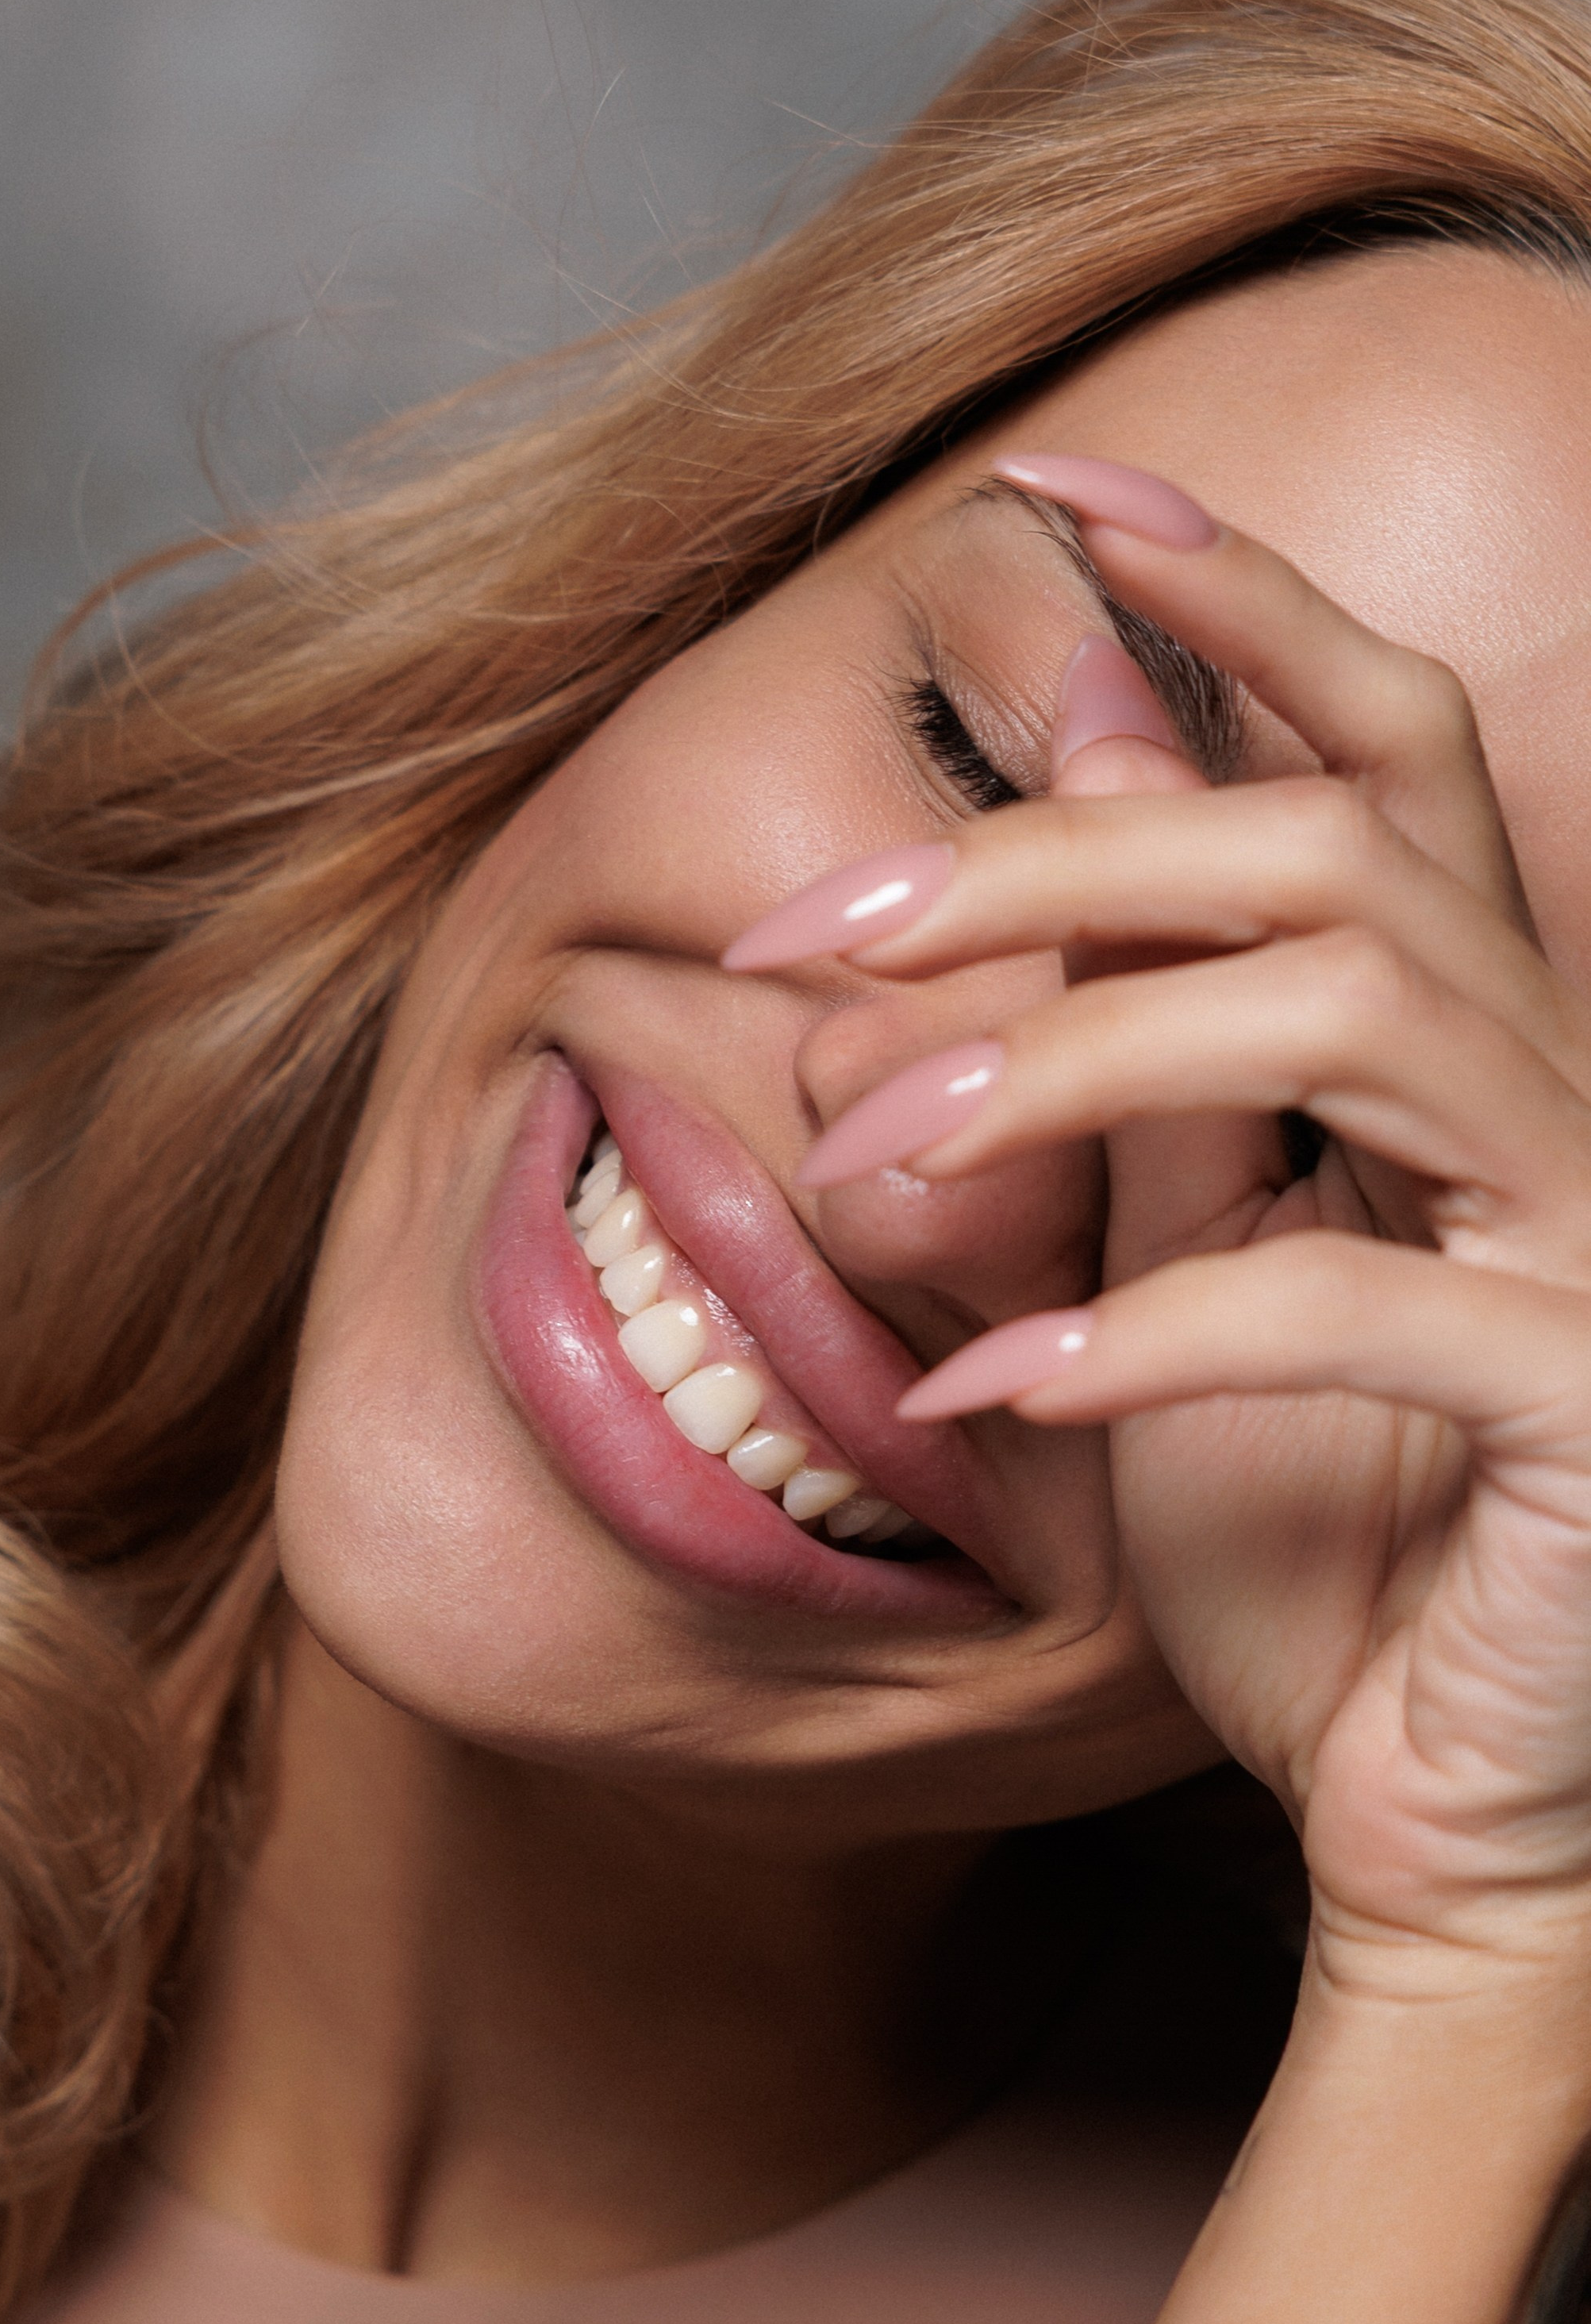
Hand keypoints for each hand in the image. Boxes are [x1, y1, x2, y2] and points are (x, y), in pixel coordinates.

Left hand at [746, 474, 1590, 1987]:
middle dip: (1057, 844)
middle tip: (809, 933)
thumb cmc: (1319, 1560)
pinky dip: (1139, 1328)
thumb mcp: (1193, 1287)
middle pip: (1340, 837)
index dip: (1240, 593)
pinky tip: (980, 1395)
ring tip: (872, 1148)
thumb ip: (1149, 1098)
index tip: (1049, 497)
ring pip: (1359, 998)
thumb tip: (1009, 900)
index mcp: (1475, 1048)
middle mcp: (1571, 1097)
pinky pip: (1358, 1297)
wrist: (1443, 1826)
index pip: (1386, 745)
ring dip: (1078, 1051)